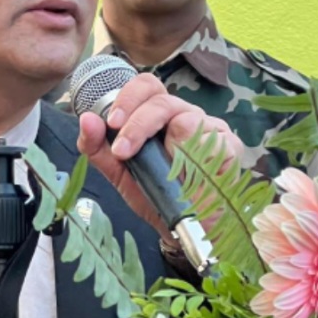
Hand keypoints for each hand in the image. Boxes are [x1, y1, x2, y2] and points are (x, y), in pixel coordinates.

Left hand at [75, 72, 236, 240]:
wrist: (188, 229)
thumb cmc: (157, 196)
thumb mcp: (120, 173)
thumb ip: (99, 147)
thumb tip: (87, 119)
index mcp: (161, 115)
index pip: (147, 87)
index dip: (127, 98)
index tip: (111, 124)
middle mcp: (187, 115)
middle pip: (162, 99)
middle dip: (138, 122)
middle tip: (123, 150)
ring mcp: (212, 128)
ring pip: (186, 118)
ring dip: (164, 147)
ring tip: (160, 171)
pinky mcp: (231, 145)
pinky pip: (209, 142)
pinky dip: (193, 160)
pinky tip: (190, 176)